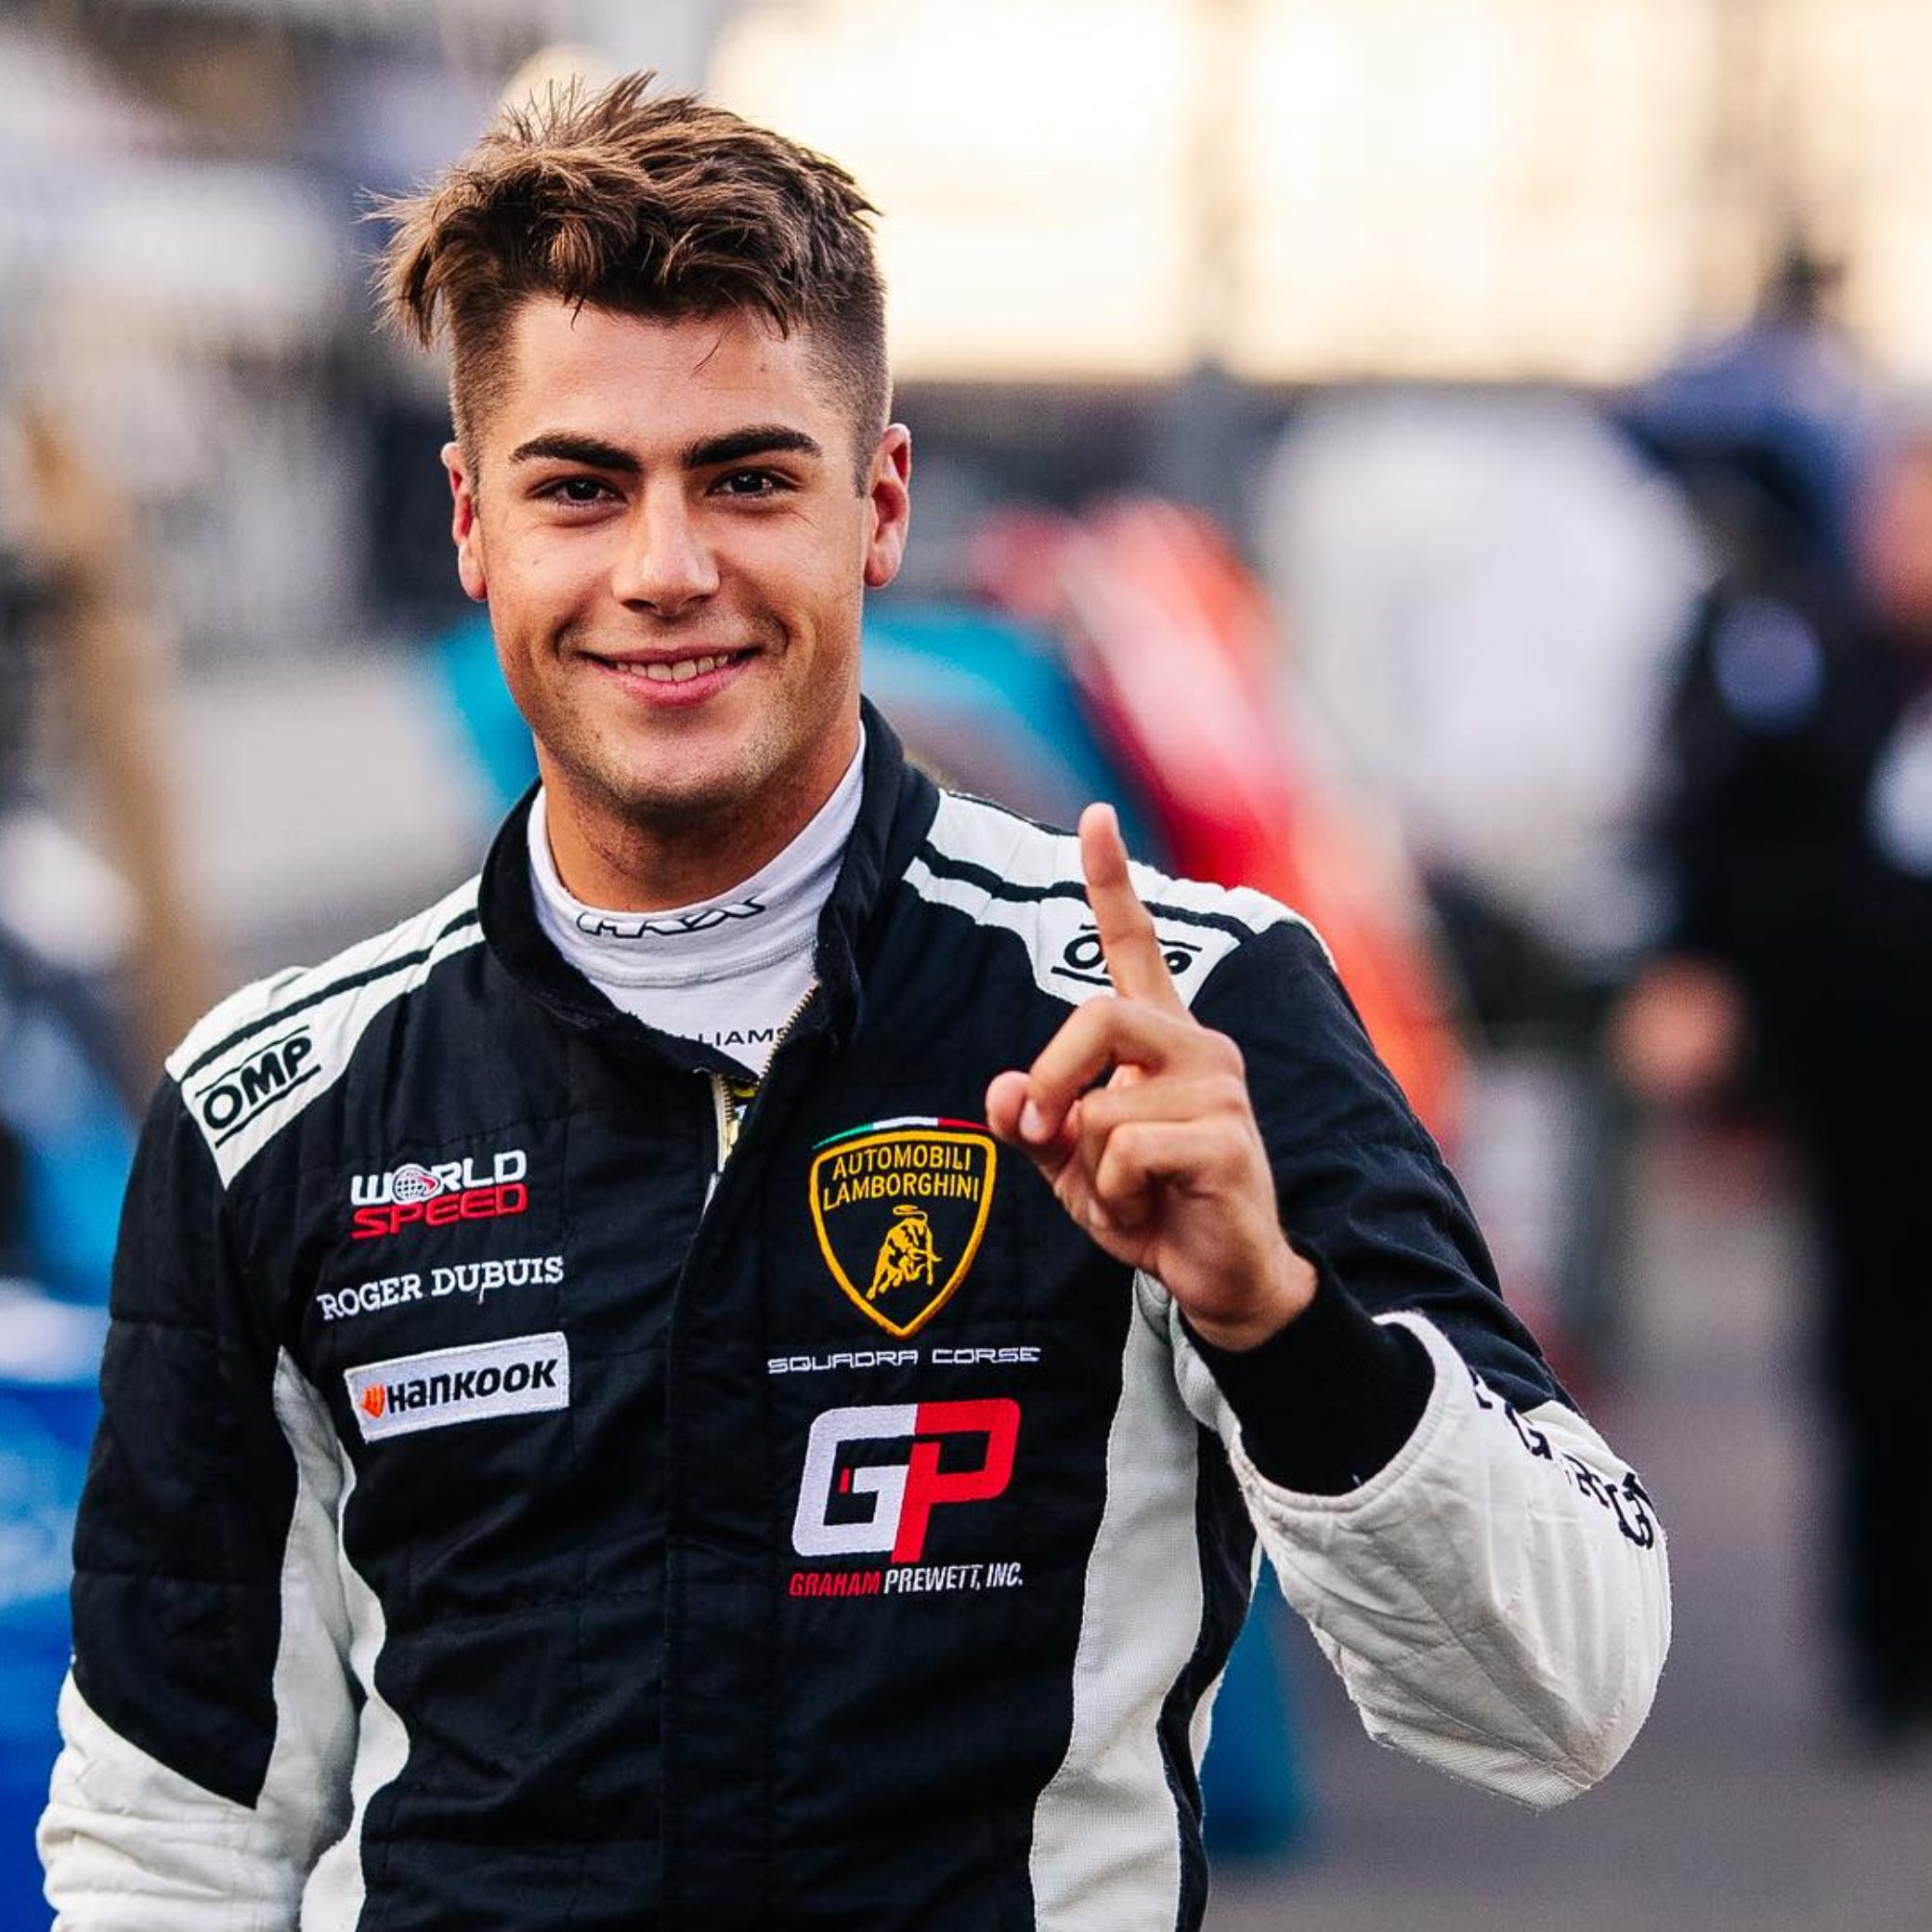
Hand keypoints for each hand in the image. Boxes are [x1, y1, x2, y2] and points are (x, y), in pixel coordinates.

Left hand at [984, 804, 1315, 1351]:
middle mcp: (1198, 1046)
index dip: (1112, 882)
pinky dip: (1113, 1193)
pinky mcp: (1228, 1137)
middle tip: (1053, 1137)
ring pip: (1101, 1105)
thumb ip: (1034, 1119)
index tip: (1095, 816)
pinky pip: (1125, 1149)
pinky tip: (1153, 1206)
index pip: (1135, 945)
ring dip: (1091, 1168)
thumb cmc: (1150, 1206)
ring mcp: (1220, 1088)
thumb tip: (1007, 1092)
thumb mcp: (1072, 1162)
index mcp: (1160, 1039)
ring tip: (1133, 1191)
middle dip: (1056, 1081)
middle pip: (1095, 1016)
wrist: (1221, 1277)